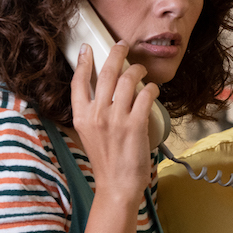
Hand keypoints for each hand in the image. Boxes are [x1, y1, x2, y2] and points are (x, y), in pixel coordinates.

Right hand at [70, 42, 158, 204]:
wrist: (117, 186)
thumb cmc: (106, 162)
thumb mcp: (89, 135)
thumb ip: (93, 114)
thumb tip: (105, 92)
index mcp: (81, 117)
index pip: (78, 82)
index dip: (83, 62)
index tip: (88, 49)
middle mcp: (96, 115)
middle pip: (106, 73)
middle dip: (116, 54)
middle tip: (122, 47)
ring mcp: (116, 119)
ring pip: (128, 80)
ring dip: (137, 70)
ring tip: (142, 71)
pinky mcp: (135, 125)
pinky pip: (145, 95)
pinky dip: (151, 88)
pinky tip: (153, 89)